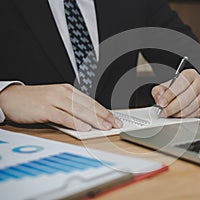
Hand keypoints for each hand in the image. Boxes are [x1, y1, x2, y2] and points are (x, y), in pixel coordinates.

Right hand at [0, 84, 122, 130]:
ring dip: (94, 120)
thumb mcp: (57, 101)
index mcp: (69, 91)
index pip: (91, 102)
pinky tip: (84, 128)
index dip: (105, 111)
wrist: (12, 97)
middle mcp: (64, 93)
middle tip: (115, 125)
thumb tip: (90, 122)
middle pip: (88, 106)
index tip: (115, 119)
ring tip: (105, 127)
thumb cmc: (36, 101)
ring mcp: (54, 100)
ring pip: (79, 110)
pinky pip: (63, 116)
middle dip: (104, 116)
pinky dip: (75, 122)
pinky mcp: (45, 108)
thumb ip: (72, 110)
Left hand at [152, 69, 199, 117]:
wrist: (191, 89)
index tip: (161, 103)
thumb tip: (159, 99)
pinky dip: (184, 118)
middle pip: (186, 98)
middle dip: (172, 108)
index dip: (170, 95)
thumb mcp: (166, 85)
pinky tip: (177, 117)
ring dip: (178, 114)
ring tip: (169, 115)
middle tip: (164, 113)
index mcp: (190, 75)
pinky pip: (195, 115)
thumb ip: (159, 91)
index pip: (180, 85)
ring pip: (191, 108)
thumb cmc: (178, 87)